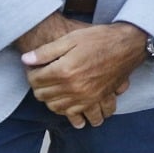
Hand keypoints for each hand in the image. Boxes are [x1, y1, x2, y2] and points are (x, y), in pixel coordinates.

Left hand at [21, 21, 146, 127]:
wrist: (127, 45)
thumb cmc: (99, 39)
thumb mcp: (71, 38)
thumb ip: (46, 51)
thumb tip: (26, 60)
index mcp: (64, 70)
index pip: (34, 80)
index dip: (31, 73)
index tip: (35, 68)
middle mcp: (72, 87)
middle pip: (42, 95)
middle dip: (38, 86)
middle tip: (43, 77)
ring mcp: (84, 97)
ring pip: (55, 107)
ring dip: (50, 99)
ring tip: (53, 88)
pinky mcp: (95, 101)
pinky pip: (74, 114)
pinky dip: (67, 111)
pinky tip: (66, 102)